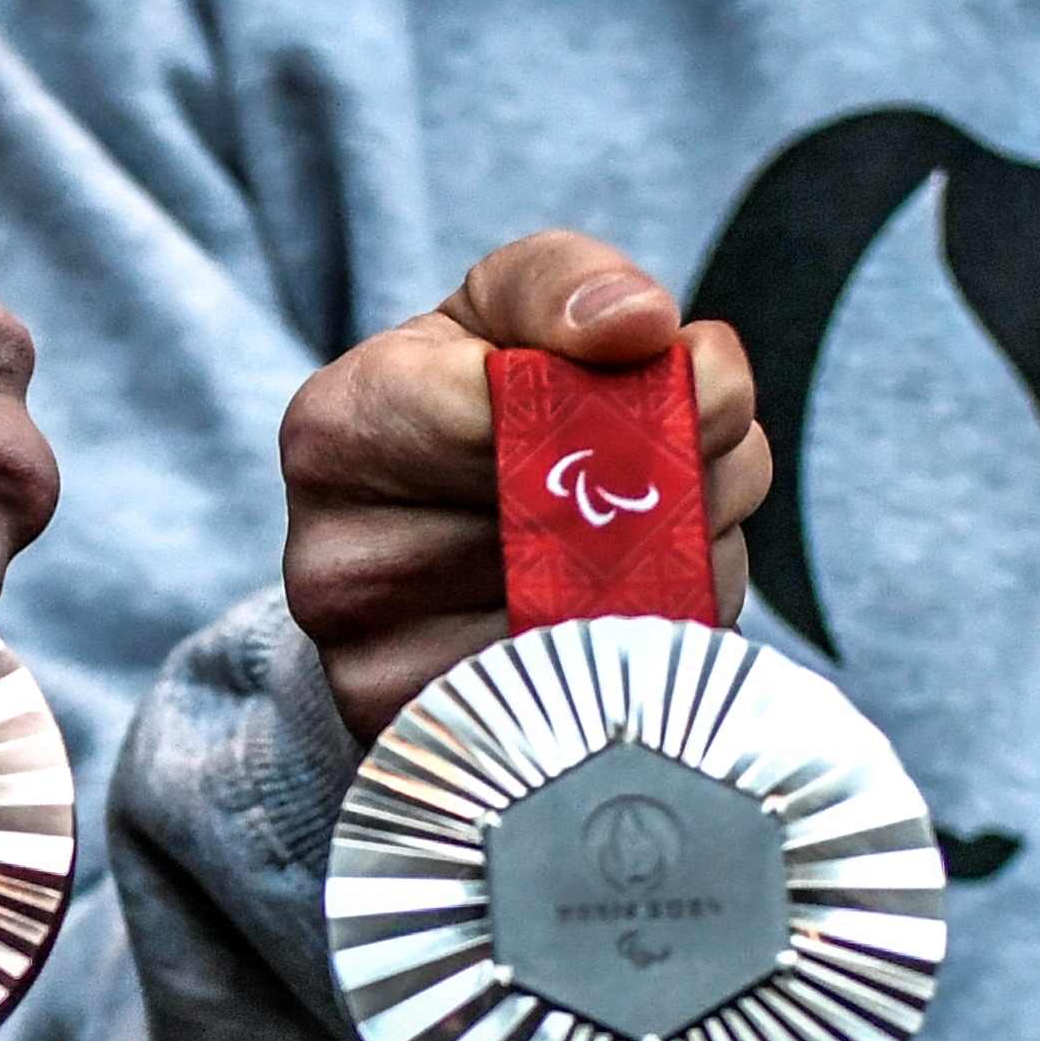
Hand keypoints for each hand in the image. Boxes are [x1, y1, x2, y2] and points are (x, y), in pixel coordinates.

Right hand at [273, 231, 760, 742]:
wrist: (411, 577)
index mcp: (335, 432)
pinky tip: (636, 605)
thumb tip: (640, 325)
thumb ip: (565, 286)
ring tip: (660, 528)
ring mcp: (388, 680)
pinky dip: (665, 640)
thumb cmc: (461, 422)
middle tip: (704, 453)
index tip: (693, 376)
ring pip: (616, 613)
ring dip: (693, 560)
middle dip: (690, 474)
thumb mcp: (495, 319)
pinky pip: (615, 689)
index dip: (642, 390)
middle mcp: (336, 566)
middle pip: (580, 519)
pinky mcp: (457, 754)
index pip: (510, 408)